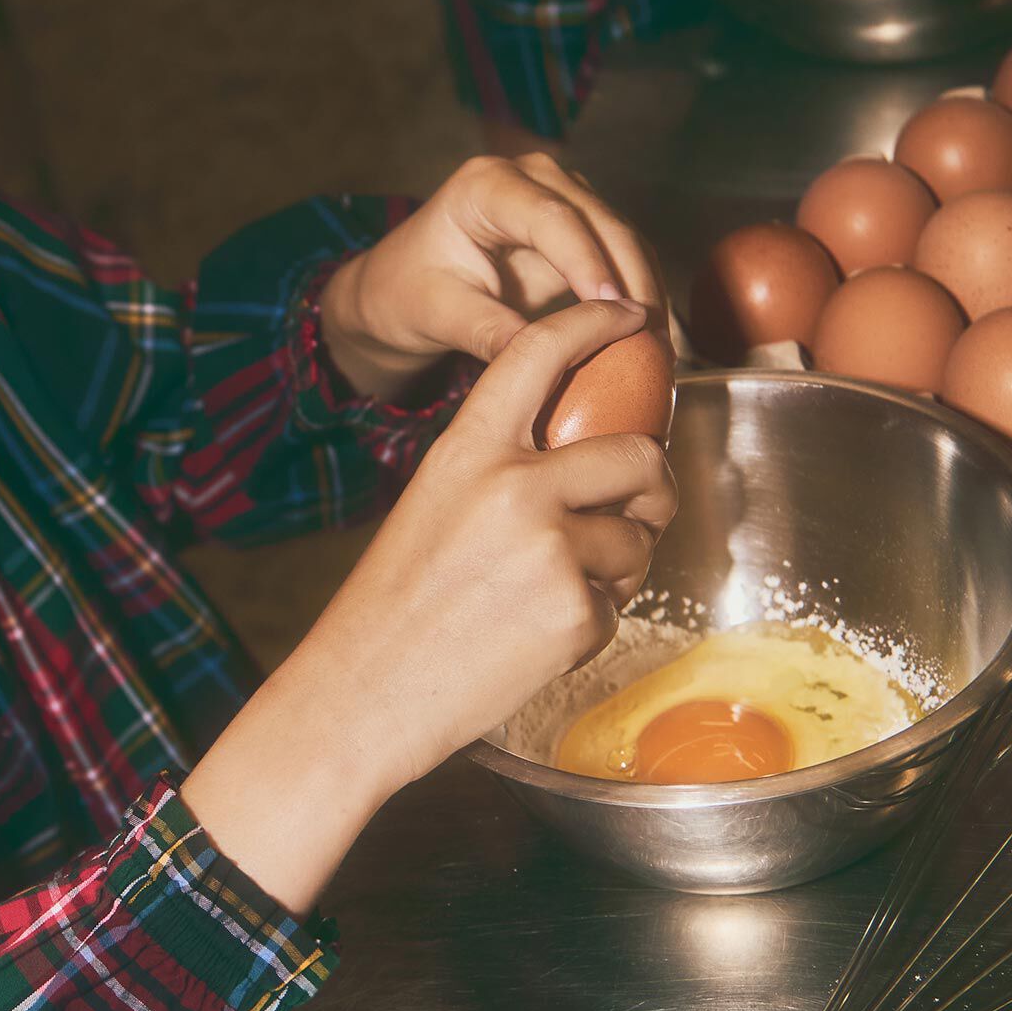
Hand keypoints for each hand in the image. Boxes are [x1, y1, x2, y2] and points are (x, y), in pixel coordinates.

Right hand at [182, 299, 676, 909]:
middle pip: (637, 453)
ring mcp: (549, 547)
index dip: (593, 323)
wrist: (361, 694)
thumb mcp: (433, 506)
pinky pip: (619, 603)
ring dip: (616, 568)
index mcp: (466, 449)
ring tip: (551, 597)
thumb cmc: (392, 607)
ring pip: (637, 537)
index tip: (629, 316)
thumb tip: (587, 462)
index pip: (538, 354)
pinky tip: (535, 640)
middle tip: (636, 512)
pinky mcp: (574, 610)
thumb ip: (500, 472)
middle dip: (650, 487)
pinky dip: (591, 624)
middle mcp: (514, 486)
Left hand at [319, 153, 665, 398]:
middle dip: (632, 279)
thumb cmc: (408, 295)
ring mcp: (559, 194)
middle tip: (655, 340)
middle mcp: (529, 177)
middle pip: (600, 222)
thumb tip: (545, 359)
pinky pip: (621, 253)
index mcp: (485, 187)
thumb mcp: (438, 314)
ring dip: (646, 288)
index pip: (550, 218)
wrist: (402, 286)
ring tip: (662, 345)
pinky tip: (652, 335)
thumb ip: (488, 332)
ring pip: (622, 236)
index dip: (587, 262)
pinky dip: (638, 291)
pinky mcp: (578, 223)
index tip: (615, 309)